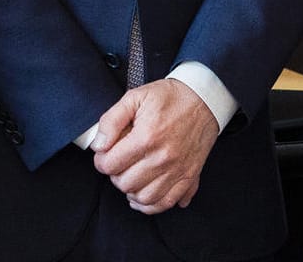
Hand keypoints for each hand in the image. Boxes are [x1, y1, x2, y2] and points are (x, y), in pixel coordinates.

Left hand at [90, 79, 219, 214]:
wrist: (204, 100)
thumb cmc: (169, 97)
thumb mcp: (135, 97)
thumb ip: (111, 120)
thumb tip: (98, 145)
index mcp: (146, 138)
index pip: (110, 165)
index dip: (101, 160)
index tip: (105, 153)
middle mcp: (162, 158)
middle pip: (125, 184)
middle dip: (115, 174)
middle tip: (119, 162)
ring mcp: (177, 170)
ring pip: (143, 198)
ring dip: (131, 190)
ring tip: (130, 176)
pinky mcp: (189, 177)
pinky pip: (165, 203)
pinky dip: (150, 205)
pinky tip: (142, 195)